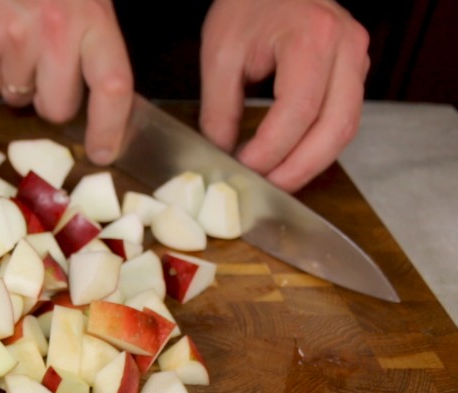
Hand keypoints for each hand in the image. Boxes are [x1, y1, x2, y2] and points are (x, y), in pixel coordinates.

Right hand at [0, 0, 132, 165]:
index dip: (110, 128)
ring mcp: (9, 38)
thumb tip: (104, 96)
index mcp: (91, 18)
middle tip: (44, 70)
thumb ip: (93, 38)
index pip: (113, 88)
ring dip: (14, 80)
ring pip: (15, 98)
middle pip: (57, 108)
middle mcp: (53, 32)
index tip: (104, 151)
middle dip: (50, 98)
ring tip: (13, 40)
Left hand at [199, 0, 370, 191]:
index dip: (272, 149)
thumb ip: (219, 109)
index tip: (244, 168)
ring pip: (346, 128)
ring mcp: (357, 58)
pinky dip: (319, 145)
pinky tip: (291, 161)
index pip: (298, 110)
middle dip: (299, 168)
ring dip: (312, 163)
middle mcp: (346, 47)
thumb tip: (220, 154)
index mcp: (311, 38)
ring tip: (276, 182)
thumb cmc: (246, 4)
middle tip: (266, 189)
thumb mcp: (220, 54)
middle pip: (335, 126)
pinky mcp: (355, 69)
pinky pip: (344, 118)